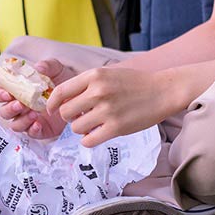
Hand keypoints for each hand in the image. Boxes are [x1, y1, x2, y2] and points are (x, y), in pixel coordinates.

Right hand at [0, 57, 71, 140]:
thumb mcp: (56, 69)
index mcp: (17, 90)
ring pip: (14, 125)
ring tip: (33, 113)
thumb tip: (38, 67)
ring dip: (21, 120)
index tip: (7, 93)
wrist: (79, 94)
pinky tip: (38, 124)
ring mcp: (28, 119)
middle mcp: (19, 106)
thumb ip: (47, 65)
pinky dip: (32, 130)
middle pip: (4, 112)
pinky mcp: (39, 130)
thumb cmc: (62, 79)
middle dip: (10, 108)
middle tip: (21, 104)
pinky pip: (30, 134)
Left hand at [49, 65, 182, 148]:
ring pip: (76, 128)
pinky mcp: (116, 127)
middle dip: (69, 117)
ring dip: (81, 129)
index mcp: (95, 75)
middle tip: (80, 117)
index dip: (52, 104)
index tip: (52, 110)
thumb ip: (88, 84)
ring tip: (93, 124)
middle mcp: (98, 92)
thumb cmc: (135, 82)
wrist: (163, 91)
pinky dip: (89, 140)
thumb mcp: (109, 73)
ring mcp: (107, 110)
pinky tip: (98, 134)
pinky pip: (88, 140)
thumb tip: (64, 101)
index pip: (61, 92)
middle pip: (65, 112)